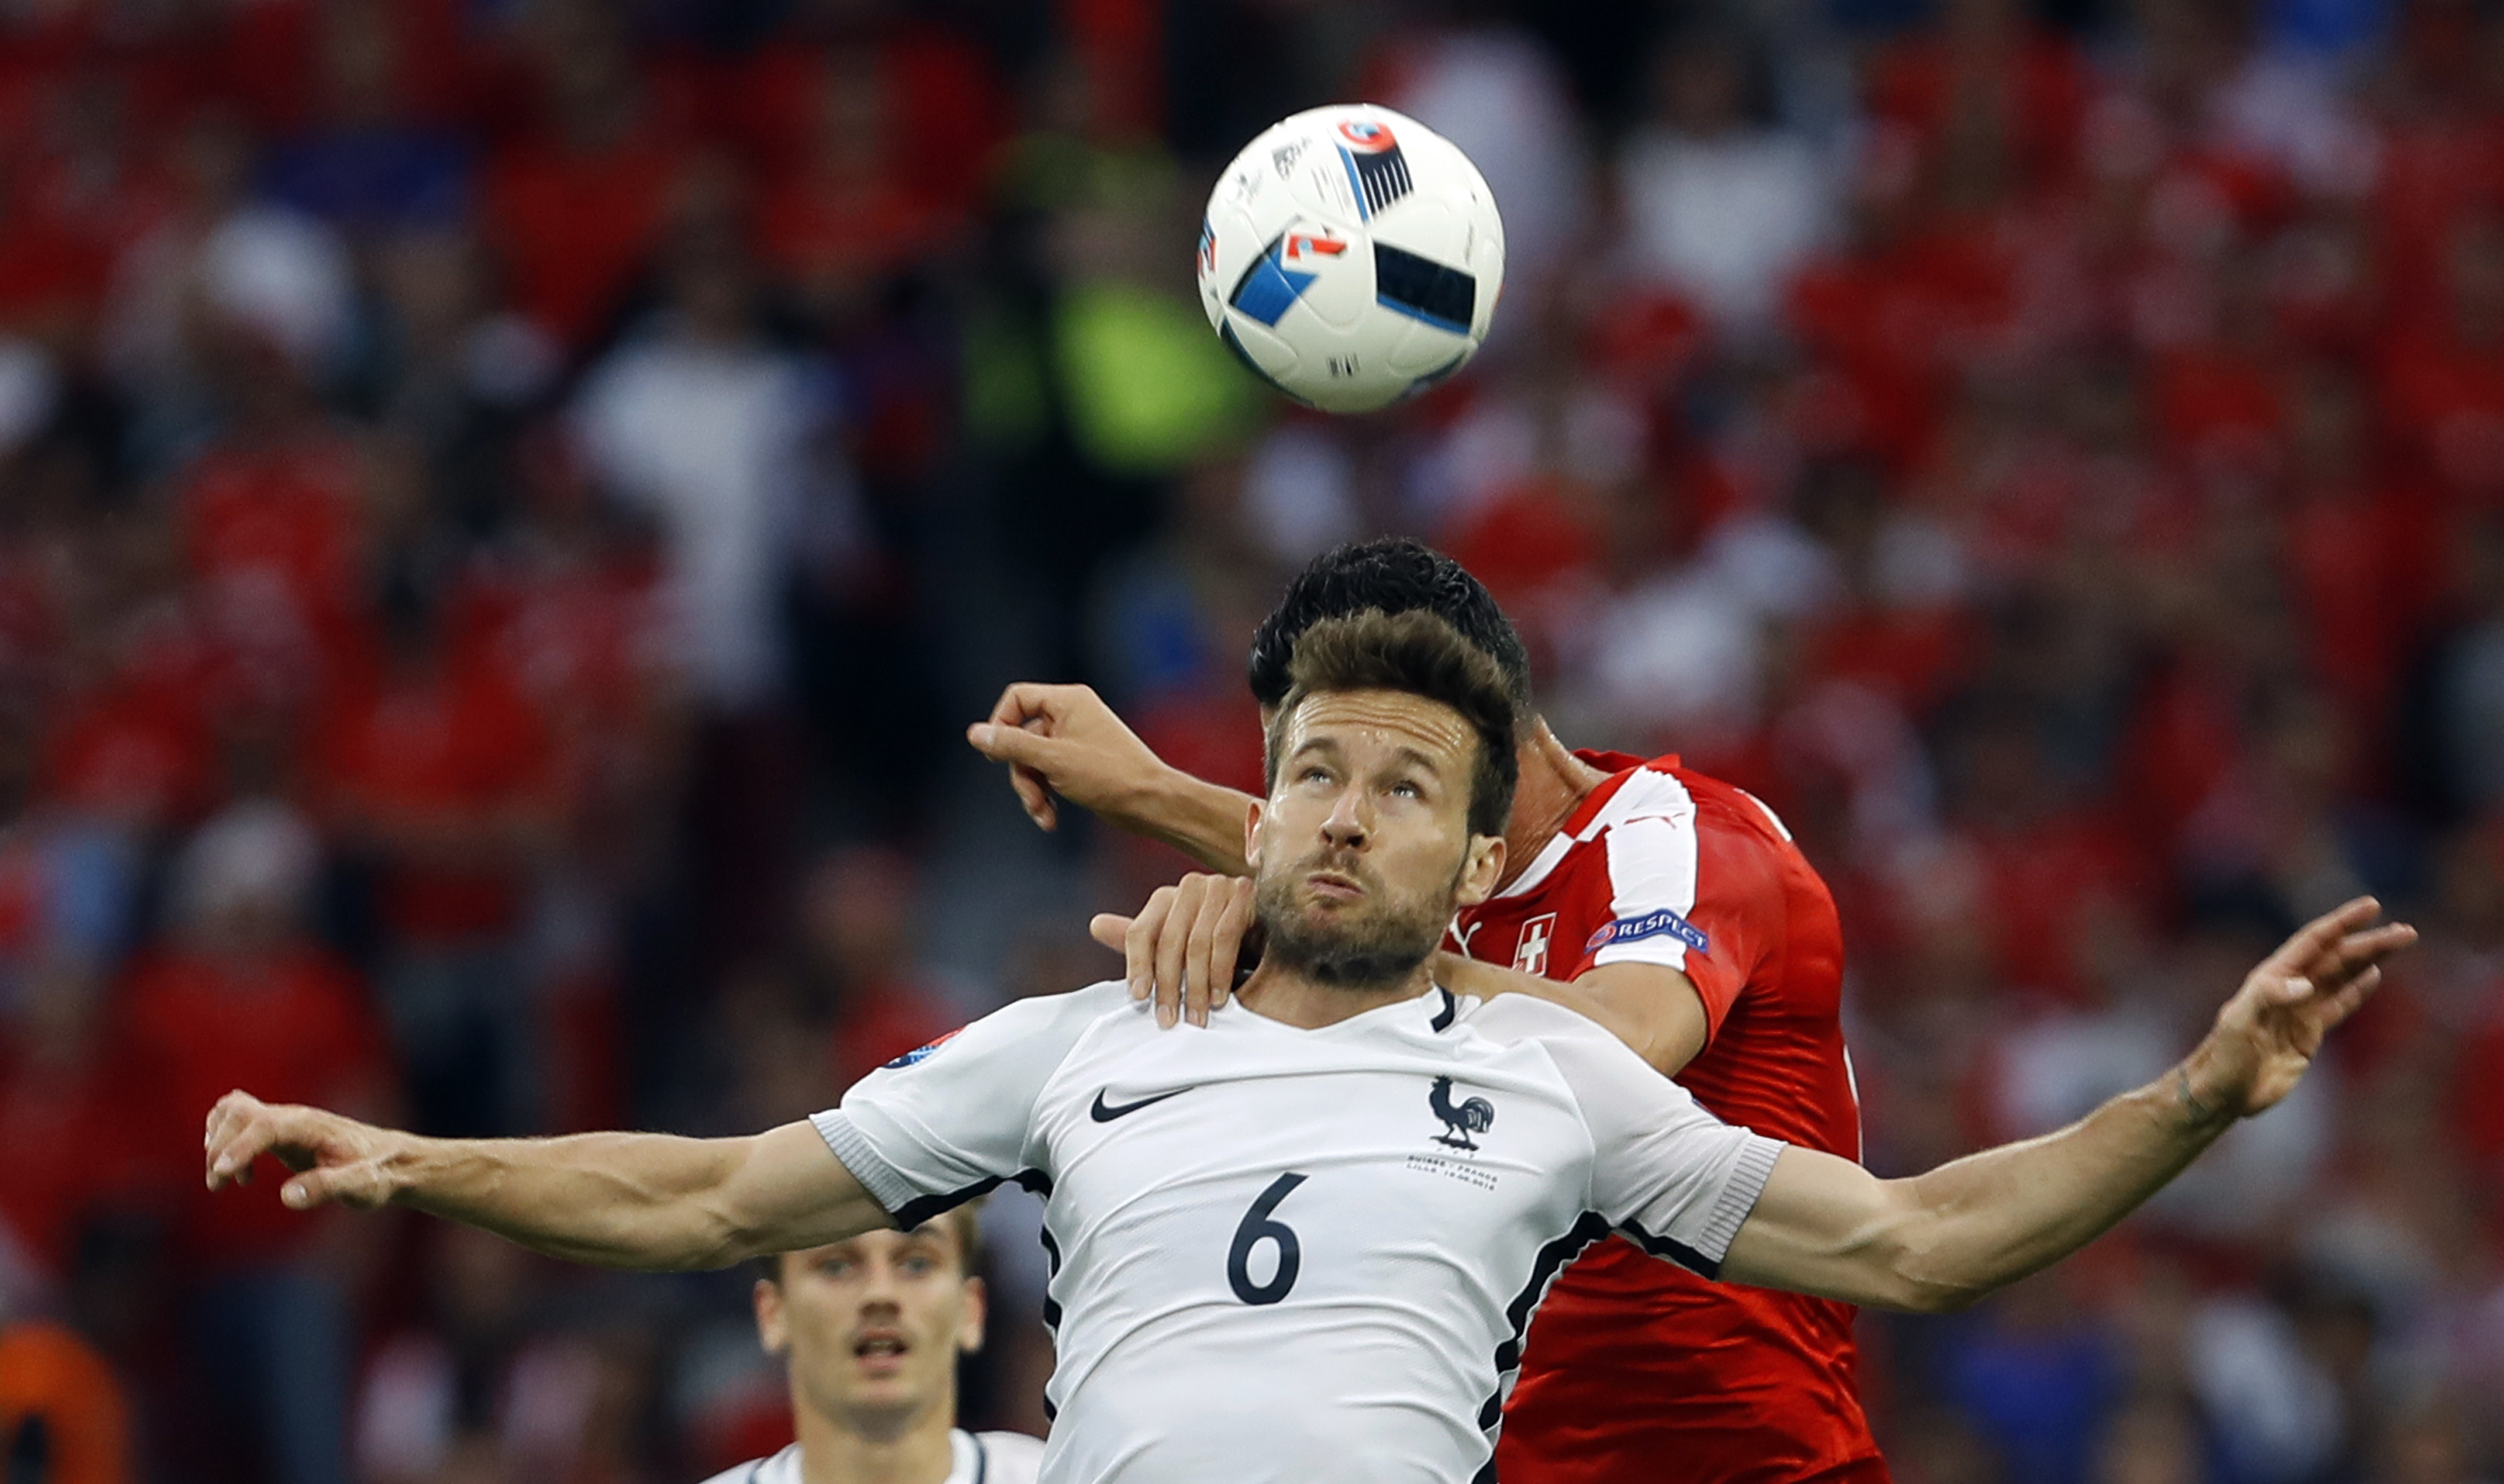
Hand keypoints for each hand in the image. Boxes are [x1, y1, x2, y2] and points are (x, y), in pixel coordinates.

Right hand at [204, 1090, 407, 1211]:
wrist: (390, 1161)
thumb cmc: (378, 1174)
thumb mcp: (360, 1187)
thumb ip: (326, 1188)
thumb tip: (286, 1197)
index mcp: (311, 1126)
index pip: (265, 1125)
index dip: (240, 1147)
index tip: (222, 1174)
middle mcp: (294, 1117)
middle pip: (238, 1113)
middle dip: (219, 1147)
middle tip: (218, 1185)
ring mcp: (285, 1121)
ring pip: (232, 1111)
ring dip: (216, 1142)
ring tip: (224, 1180)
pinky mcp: (280, 1131)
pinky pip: (238, 1122)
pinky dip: (226, 1144)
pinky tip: (244, 1177)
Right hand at [967, 683, 1169, 831]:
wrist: (1151, 804)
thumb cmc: (1110, 776)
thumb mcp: (1052, 760)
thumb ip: (1011, 745)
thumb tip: (975, 734)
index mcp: (1068, 701)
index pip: (1017, 698)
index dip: (1001, 724)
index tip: (997, 754)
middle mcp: (1071, 716)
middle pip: (1021, 736)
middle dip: (1021, 771)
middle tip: (1031, 797)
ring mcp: (1075, 741)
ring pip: (1032, 760)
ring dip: (1032, 790)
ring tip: (1043, 813)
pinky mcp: (1078, 765)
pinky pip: (1047, 775)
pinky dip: (1045, 795)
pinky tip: (1050, 819)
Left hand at [1090, 873, 1256, 1027]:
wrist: (1266, 928)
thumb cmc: (1215, 937)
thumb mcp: (1176, 943)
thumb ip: (1142, 939)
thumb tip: (1095, 926)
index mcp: (1166, 897)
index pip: (1140, 931)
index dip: (1137, 966)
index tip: (1140, 998)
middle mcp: (1189, 886)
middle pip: (1168, 940)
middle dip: (1169, 985)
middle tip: (1169, 1019)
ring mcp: (1218, 886)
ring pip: (1197, 942)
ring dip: (1196, 985)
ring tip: (1196, 1016)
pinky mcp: (1245, 895)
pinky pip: (1226, 937)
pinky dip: (1220, 972)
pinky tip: (1219, 998)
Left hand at [2184, 897, 2416, 1119]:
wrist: (2222, 1092)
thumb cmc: (2224, 1056)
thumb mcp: (2239, 1023)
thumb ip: (2269, 997)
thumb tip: (2306, 985)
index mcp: (2271, 977)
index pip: (2314, 942)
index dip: (2342, 923)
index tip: (2372, 906)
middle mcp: (2288, 988)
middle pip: (2337, 958)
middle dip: (2370, 943)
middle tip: (2406, 931)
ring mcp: (2299, 1011)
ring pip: (2342, 977)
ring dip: (2371, 960)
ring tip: (2399, 944)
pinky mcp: (2307, 1035)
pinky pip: (2338, 1006)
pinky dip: (2357, 990)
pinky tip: (2374, 975)